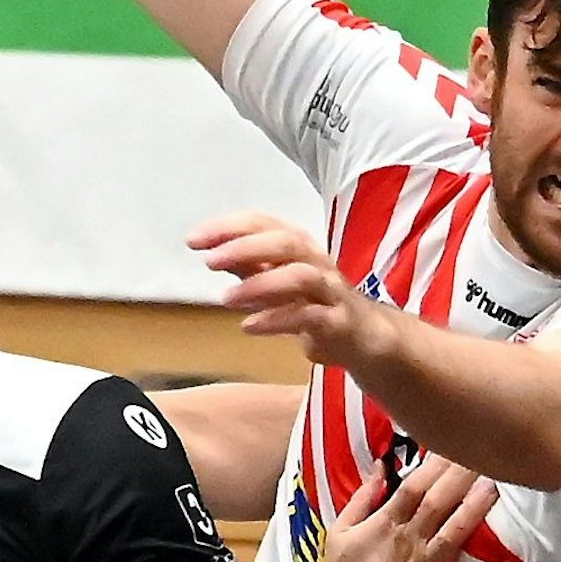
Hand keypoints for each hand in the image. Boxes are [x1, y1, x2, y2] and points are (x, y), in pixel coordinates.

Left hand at [191, 212, 391, 364]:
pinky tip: (249, 326)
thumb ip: (250, 267)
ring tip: (226, 298)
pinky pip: (309, 317)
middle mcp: (317, 261)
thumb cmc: (317, 304)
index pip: (263, 223)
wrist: (367, 338)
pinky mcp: (339, 322)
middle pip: (286, 242)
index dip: (228, 227)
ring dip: (260, 284)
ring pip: (301, 276)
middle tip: (209, 260)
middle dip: (245, 247)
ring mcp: (331, 291)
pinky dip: (277, 320)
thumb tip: (213, 250)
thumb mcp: (278, 282)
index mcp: (299, 246)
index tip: (193, 240)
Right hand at [320, 455, 516, 561]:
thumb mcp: (340, 531)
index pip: (414, 485)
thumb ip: (361, 498)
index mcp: (389, 523)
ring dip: (476, 509)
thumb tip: (378, 466)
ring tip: (494, 487)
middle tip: (481, 452)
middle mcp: (413, 541)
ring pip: (456, 533)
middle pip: (439, 501)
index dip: (434, 463)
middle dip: (460, 475)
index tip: (451, 441)